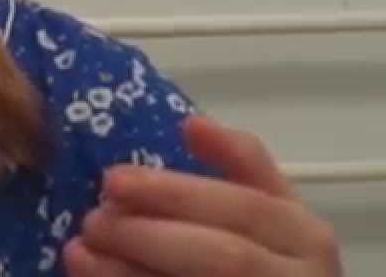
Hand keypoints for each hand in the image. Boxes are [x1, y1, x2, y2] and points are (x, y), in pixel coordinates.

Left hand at [63, 115, 341, 275]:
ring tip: (80, 250)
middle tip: (93, 218)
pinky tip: (92, 273)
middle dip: (147, 234)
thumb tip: (192, 124)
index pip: (245, 206)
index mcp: (305, 233)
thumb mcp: (268, 209)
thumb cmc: (269, 254)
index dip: (176, 192)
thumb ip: (240, 165)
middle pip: (223, 256)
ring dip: (129, 270)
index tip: (112, 179)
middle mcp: (298, 275)